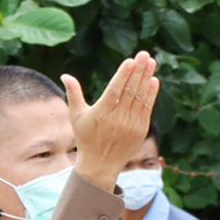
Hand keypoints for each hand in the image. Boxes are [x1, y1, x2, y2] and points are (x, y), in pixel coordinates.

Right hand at [65, 52, 159, 188]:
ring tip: (151, 62)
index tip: (130, 61)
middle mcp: (117, 119)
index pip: (115, 90)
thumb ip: (73, 94)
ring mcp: (130, 125)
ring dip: (146, 79)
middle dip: (139, 71)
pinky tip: (154, 81)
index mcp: (101, 113)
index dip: (124, 75)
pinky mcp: (140, 130)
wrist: (100, 164)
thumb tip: (65, 75)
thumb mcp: (76, 116)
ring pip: (140, 97)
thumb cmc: (86, 138)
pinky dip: (151, 95)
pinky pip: (147, 109)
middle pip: (130, 90)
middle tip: (145, 54)